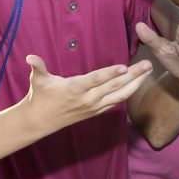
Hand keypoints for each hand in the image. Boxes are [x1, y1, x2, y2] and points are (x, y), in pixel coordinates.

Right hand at [21, 54, 151, 130]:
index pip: (96, 80)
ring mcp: (93, 107)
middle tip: (148, 64)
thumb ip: (37, 67)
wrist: (40, 121)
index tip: (124, 66)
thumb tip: (30, 57)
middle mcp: (87, 99)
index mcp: (74, 89)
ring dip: (135, 84)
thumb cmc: (40, 96)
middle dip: (133, 75)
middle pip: (114, 86)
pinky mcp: (96, 112)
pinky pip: (115, 102)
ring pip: (119, 95)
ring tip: (148, 72)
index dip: (110, 73)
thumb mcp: (37, 80)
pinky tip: (137, 84)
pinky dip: (128, 93)